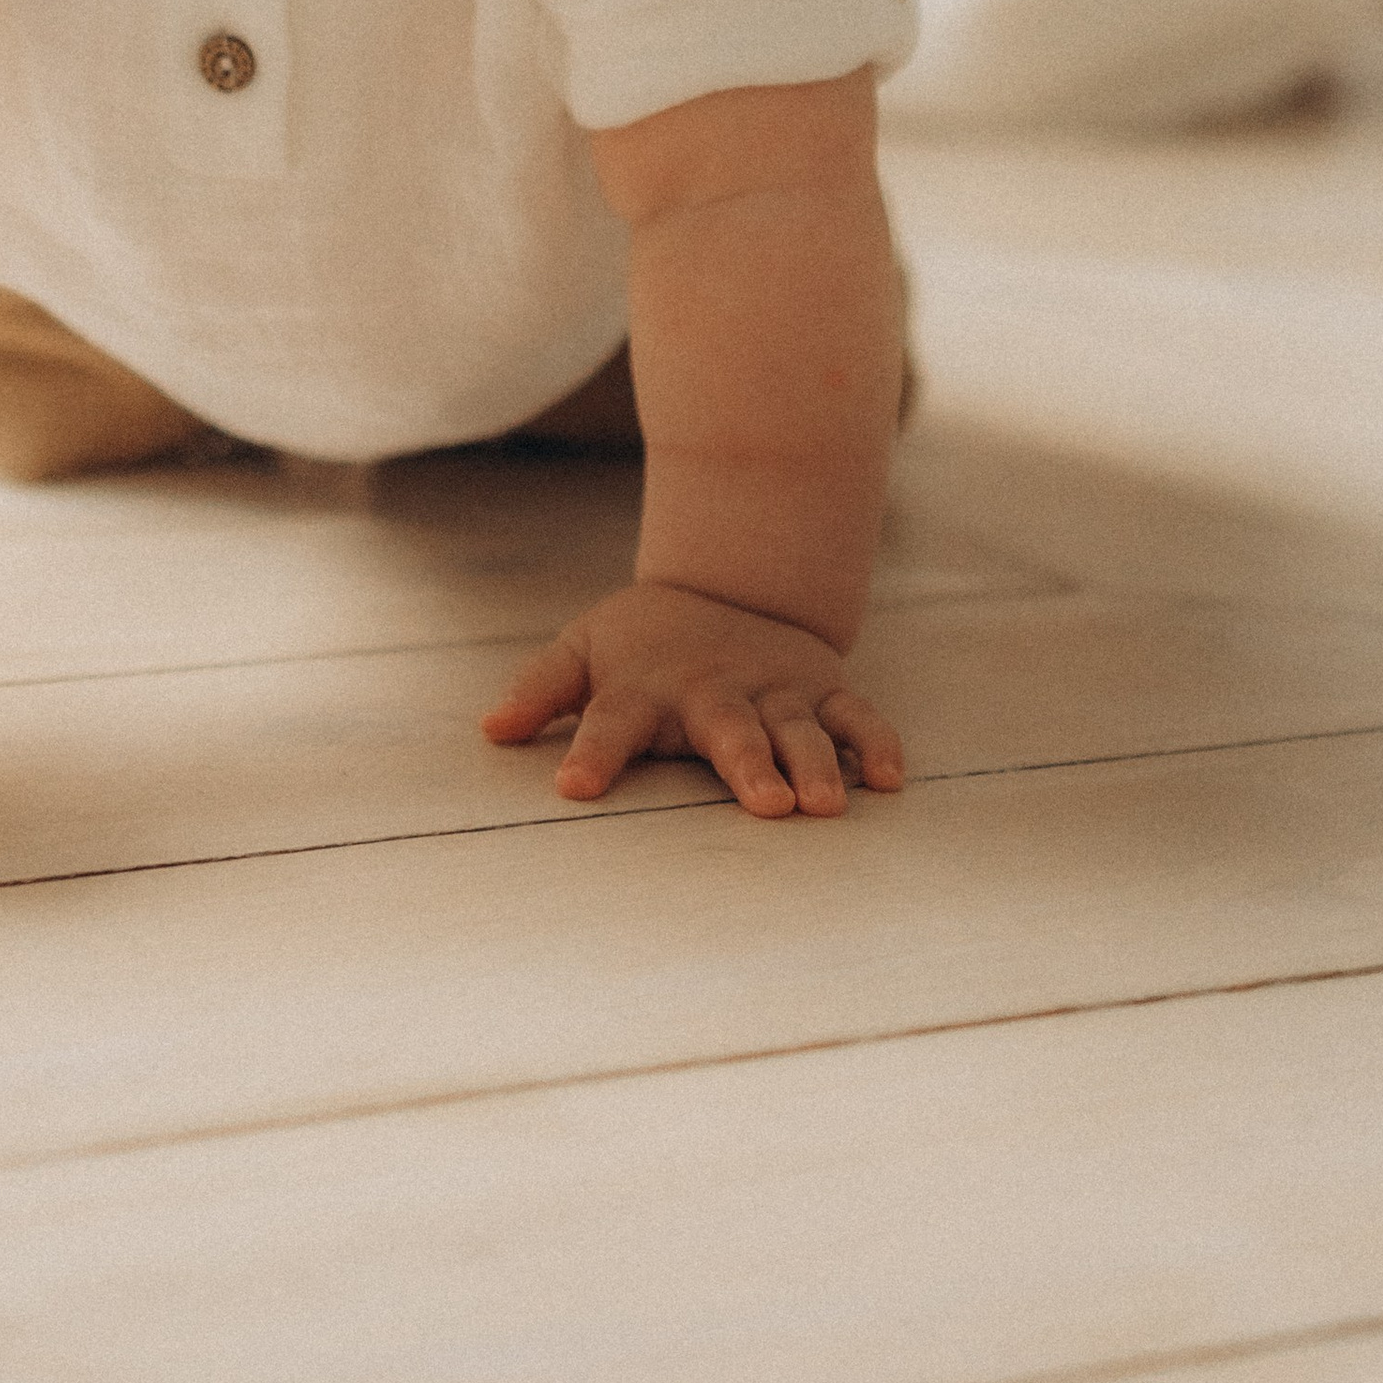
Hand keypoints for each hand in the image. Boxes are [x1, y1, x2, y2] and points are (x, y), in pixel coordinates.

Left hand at [483, 580, 903, 818]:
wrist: (728, 576)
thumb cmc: (644, 640)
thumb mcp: (584, 649)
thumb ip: (543, 689)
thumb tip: (492, 729)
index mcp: (646, 687)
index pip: (610, 722)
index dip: (591, 753)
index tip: (572, 786)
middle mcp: (714, 690)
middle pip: (727, 730)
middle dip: (746, 765)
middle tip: (766, 806)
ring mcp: (774, 688)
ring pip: (799, 728)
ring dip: (814, 764)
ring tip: (822, 806)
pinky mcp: (822, 686)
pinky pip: (856, 716)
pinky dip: (877, 744)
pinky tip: (890, 780)